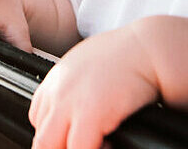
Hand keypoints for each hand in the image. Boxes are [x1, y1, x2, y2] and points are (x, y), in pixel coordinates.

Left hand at [29, 26, 158, 148]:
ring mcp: (69, 102)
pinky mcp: (89, 114)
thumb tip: (86, 100)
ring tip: (93, 145)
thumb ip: (79, 84)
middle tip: (82, 144)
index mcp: (56, 79)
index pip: (38, 117)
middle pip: (41, 134)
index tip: (72, 137)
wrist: (150, 48)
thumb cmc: (130, 55)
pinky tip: (108, 144)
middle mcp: (57, 90)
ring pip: (48, 145)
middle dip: (58, 146)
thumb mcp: (92, 64)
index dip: (55, 133)